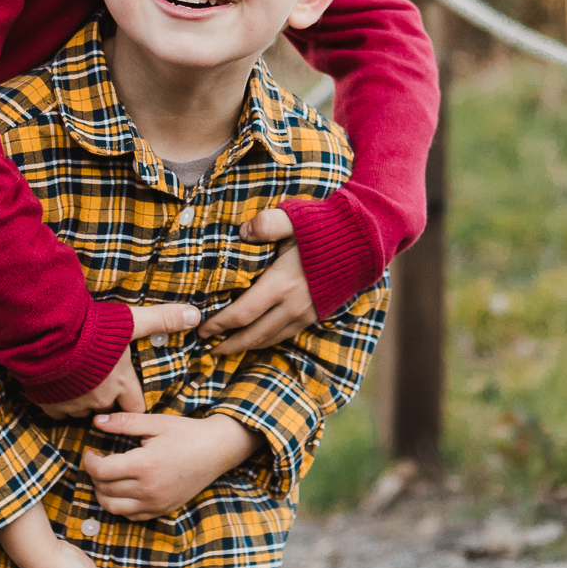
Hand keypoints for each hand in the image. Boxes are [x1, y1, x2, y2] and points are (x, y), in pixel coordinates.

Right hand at [40, 302, 200, 420]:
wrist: (50, 333)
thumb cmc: (92, 328)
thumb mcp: (132, 321)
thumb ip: (162, 319)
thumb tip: (196, 315)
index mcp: (121, 383)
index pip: (135, 408)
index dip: (131, 401)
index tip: (125, 393)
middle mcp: (99, 398)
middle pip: (108, 409)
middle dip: (105, 400)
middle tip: (99, 382)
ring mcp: (74, 404)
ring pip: (81, 411)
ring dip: (81, 400)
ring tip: (77, 382)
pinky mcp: (50, 403)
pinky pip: (56, 411)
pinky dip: (57, 401)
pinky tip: (56, 385)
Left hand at [86, 412, 260, 519]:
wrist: (217, 450)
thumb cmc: (187, 433)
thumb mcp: (155, 422)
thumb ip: (123, 422)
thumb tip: (96, 421)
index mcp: (144, 465)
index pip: (101, 472)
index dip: (88, 462)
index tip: (91, 452)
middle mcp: (149, 489)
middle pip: (104, 490)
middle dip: (95, 475)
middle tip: (99, 461)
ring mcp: (157, 503)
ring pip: (114, 508)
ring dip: (103, 494)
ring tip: (107, 477)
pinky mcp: (164, 509)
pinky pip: (132, 516)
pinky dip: (121, 506)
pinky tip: (124, 489)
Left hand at [197, 212, 317, 354]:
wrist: (364, 239)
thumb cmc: (324, 226)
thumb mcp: (292, 218)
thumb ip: (265, 224)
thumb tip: (241, 232)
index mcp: (281, 284)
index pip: (242, 314)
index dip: (219, 325)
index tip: (202, 329)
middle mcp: (293, 305)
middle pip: (254, 335)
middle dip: (229, 344)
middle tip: (208, 349)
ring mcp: (307, 313)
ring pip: (271, 339)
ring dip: (247, 346)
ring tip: (228, 348)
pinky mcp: (317, 314)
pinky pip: (286, 334)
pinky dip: (267, 340)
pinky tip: (258, 337)